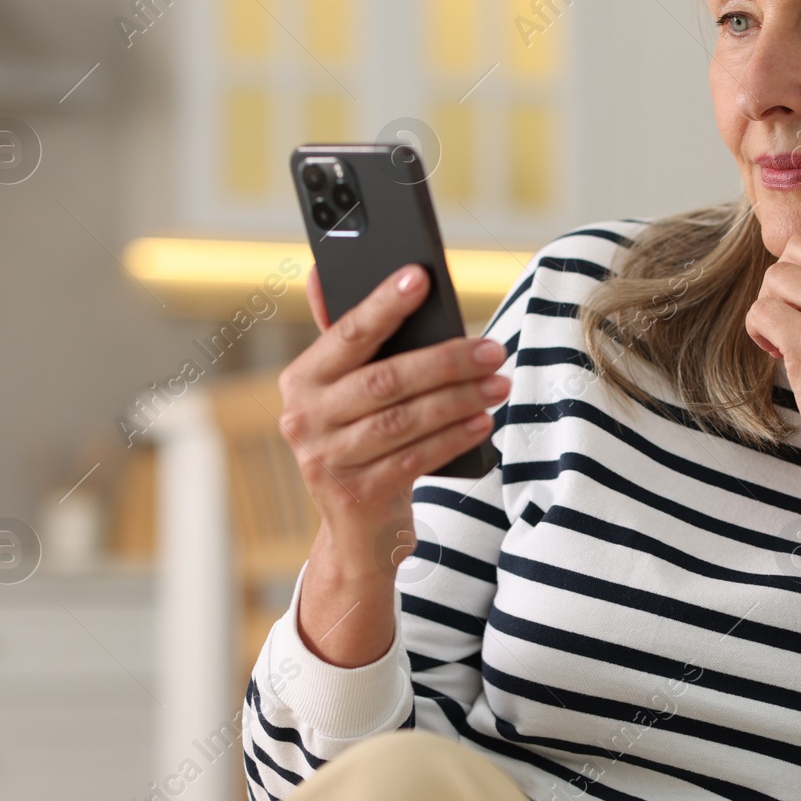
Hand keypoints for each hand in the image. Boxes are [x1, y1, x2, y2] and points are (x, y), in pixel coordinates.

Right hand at [278, 263, 510, 578]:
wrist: (356, 529)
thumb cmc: (362, 441)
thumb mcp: (346, 392)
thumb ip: (343, 337)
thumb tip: (322, 271)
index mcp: (300, 380)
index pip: (347, 334)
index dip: (383, 304)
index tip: (420, 276)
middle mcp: (303, 419)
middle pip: (385, 380)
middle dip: (446, 361)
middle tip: (493, 349)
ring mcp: (326, 461)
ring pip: (404, 420)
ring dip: (459, 399)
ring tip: (499, 383)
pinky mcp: (356, 495)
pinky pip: (415, 457)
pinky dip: (454, 437)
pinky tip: (483, 421)